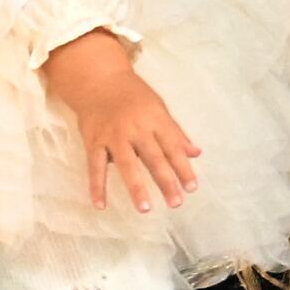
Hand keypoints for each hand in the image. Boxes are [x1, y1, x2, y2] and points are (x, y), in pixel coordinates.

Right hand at [41, 30, 200, 214]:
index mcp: (155, 120)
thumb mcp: (159, 108)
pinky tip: (100, 205)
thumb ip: (176, 133)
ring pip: (127, 165)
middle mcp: (136, 129)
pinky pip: (95, 167)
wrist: (98, 80)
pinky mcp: (94, 141)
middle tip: (176, 202)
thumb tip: (196, 153)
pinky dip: (96, 186)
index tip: (192, 188)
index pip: (173, 148)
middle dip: (166, 181)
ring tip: (146, 209)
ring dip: (136, 187)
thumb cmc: (133, 96)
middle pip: (154, 158)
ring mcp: (114, 135)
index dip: (183, 168)